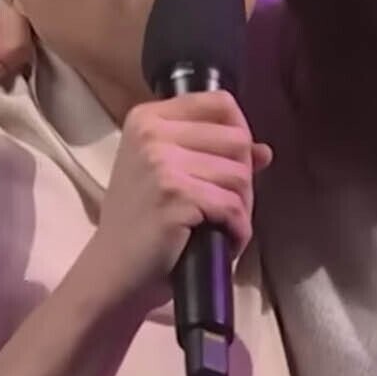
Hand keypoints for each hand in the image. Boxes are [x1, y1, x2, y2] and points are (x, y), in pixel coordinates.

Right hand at [86, 91, 272, 314]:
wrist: (112, 272)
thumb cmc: (140, 225)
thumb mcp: (167, 176)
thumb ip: (213, 154)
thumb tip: (264, 151)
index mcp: (147, 118)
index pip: (220, 103)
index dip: (240, 133)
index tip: (233, 163)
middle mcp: (152, 133)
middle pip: (237, 139)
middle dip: (244, 178)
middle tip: (227, 206)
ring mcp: (162, 162)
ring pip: (241, 175)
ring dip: (242, 208)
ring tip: (222, 225)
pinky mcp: (176, 195)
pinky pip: (234, 207)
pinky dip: (238, 230)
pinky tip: (223, 241)